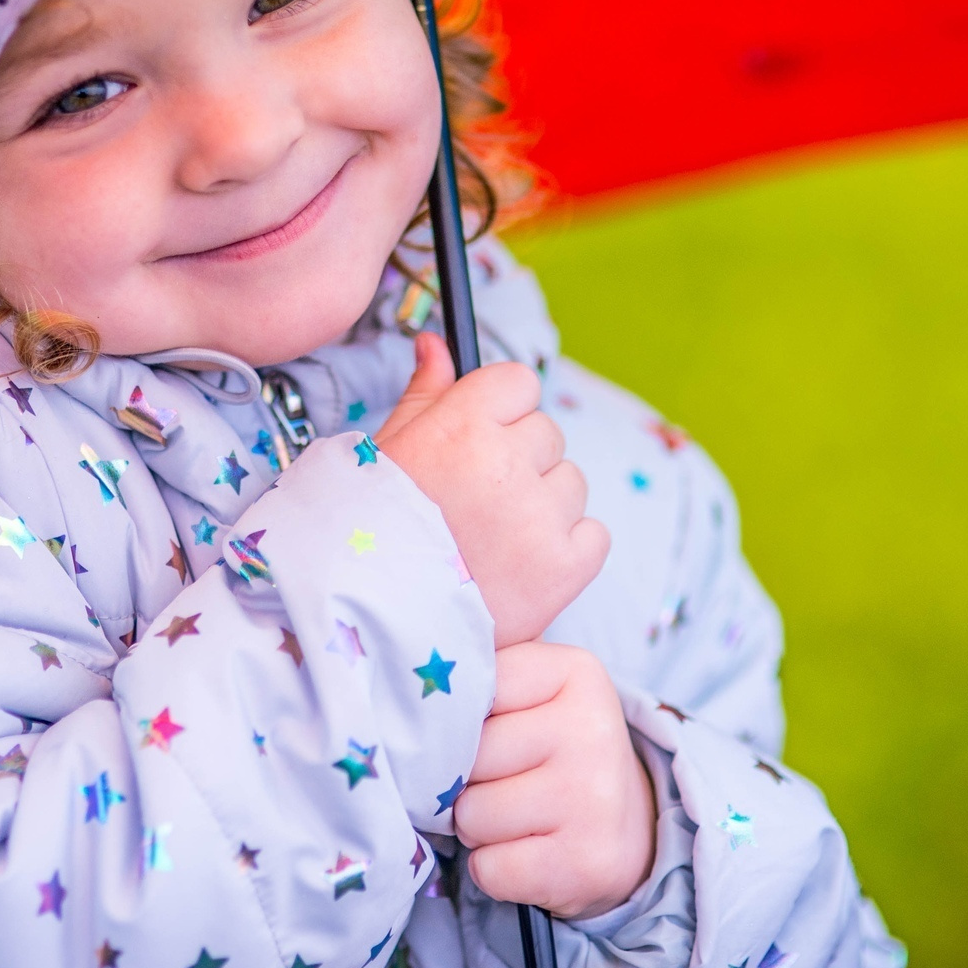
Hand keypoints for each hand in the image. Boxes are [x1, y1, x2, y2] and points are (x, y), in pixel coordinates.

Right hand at [377, 332, 608, 645]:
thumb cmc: (374, 530)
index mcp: (462, 424)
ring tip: (494, 540)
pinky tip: (521, 566)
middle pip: (546, 434)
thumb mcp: (390, 450)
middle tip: (475, 504)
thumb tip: (437, 344)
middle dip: (519, 462)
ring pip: (571, 483)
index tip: (479, 440)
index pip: (520, 382)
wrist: (374, 624)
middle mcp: (507, 464)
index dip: (500, 410)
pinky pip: (593, 535)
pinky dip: (567, 550)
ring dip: (544, 506)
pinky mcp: (565, 568)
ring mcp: (540, 518)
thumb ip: (426, 392)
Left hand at [455, 642, 655, 919]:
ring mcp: (594, 797)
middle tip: (506, 783)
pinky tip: (530, 855)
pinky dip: (495, 871)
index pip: (469, 690)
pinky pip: (489, 869)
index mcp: (575, 671)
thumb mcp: (529, 690)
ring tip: (519, 818)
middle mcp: (592, 727)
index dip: (461, 722)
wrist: (628, 827)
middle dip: (467, 781)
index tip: (491, 730)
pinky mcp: (588, 862)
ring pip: (471, 816)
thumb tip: (409, 664)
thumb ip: (479, 669)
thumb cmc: (552, 750)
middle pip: (465, 758)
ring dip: (478, 829)